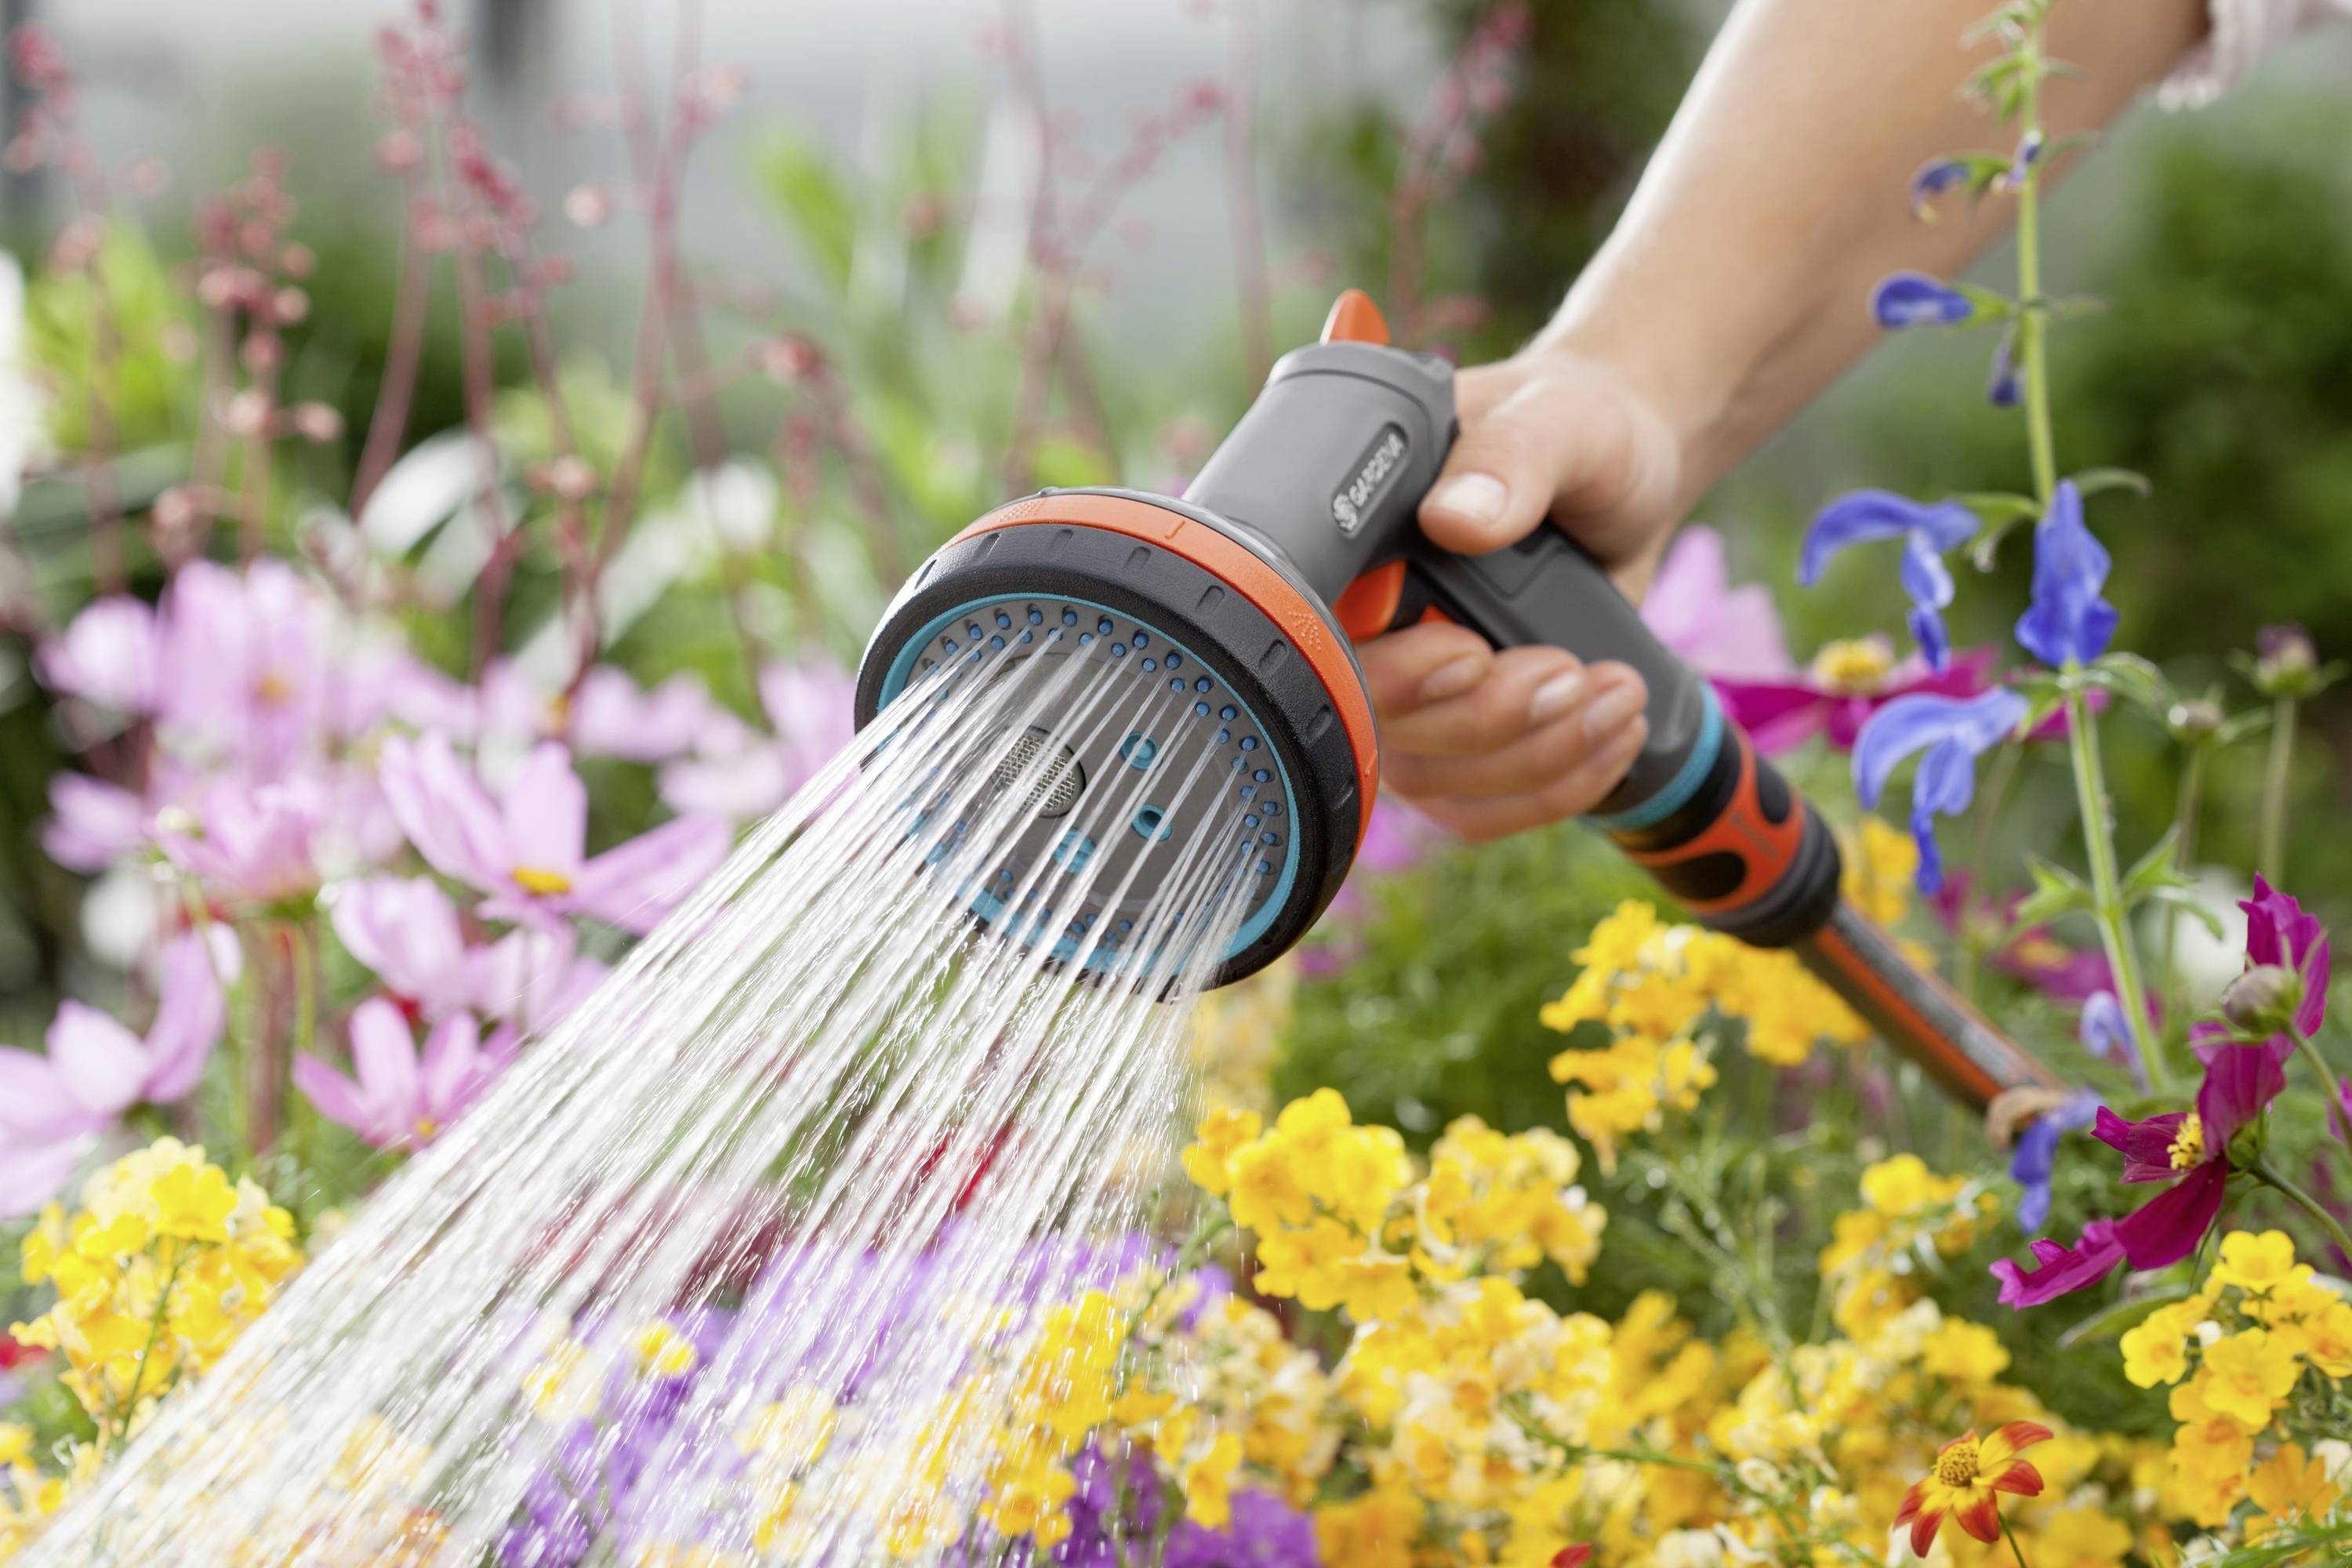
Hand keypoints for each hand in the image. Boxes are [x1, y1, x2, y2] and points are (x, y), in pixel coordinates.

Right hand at [1356, 347, 1689, 840]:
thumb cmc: (1581, 427)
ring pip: (1436, 783)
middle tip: (1568, 668)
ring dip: (1536, 757)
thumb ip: (1511, 459)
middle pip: (1378, 732)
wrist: (1627, 474)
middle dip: (1485, 719)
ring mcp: (1412, 696)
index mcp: (1351, 548)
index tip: (1471, 650)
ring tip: (1616, 692)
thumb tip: (1458, 516)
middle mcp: (1363, 630)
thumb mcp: (1559, 420)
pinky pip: (1480, 808)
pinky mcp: (1465, 740)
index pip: (1320, 643)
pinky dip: (1554, 788)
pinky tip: (1611, 736)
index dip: (1388, 673)